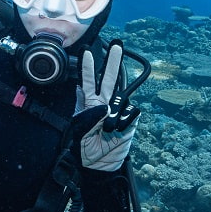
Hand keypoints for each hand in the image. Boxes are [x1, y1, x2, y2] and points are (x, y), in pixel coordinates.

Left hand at [75, 42, 138, 172]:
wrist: (100, 166)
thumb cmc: (86, 148)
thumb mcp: (79, 131)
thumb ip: (88, 114)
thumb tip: (99, 101)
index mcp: (90, 104)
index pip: (89, 82)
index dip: (88, 67)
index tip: (87, 51)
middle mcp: (105, 103)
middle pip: (110, 79)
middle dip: (113, 62)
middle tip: (118, 45)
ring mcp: (119, 111)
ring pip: (121, 100)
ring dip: (114, 117)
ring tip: (107, 131)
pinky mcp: (131, 120)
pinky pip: (131, 114)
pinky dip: (124, 124)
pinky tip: (118, 132)